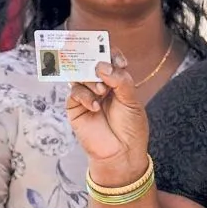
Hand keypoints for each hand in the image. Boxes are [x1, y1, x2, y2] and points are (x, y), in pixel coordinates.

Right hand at [66, 54, 150, 185]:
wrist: (122, 153)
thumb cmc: (130, 128)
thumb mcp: (131, 100)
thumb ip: (120, 80)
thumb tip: (102, 66)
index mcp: (116, 81)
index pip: (110, 59)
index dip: (111, 54)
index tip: (118, 60)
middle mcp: (100, 85)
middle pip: (92, 63)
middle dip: (96, 62)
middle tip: (100, 65)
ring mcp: (87, 95)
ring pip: (81, 75)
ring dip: (91, 80)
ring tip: (102, 91)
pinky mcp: (75, 107)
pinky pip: (75, 92)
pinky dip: (84, 96)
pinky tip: (95, 106)